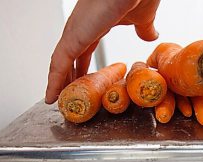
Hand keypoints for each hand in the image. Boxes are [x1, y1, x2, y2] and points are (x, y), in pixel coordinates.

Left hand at [45, 0, 159, 103]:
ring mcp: (75, 32)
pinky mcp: (73, 37)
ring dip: (58, 83)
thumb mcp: (143, 18)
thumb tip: (150, 35)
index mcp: (95, 23)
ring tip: (58, 102)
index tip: (83, 81)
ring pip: (60, 63)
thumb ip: (144, 29)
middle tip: (68, 96)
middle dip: (68, 78)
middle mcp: (81, 27)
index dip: (81, 68)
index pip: (83, 50)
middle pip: (68, 58)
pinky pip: (58, 63)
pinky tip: (52, 96)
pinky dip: (54, 81)